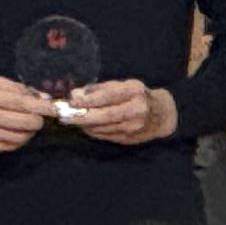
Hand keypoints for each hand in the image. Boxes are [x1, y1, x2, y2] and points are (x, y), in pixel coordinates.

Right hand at [0, 79, 52, 155]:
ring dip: (30, 131)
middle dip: (38, 120)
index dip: (42, 106)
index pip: (22, 102)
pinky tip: (16, 132)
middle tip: (39, 118)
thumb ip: (18, 89)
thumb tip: (43, 98)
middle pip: (25, 122)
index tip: (54, 108)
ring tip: (27, 124)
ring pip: (21, 136)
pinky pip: (13, 145)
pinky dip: (20, 139)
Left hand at [58, 77, 175, 145]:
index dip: (88, 100)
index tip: (71, 101)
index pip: (108, 97)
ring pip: (103, 128)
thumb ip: (99, 89)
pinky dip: (92, 131)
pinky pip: (105, 136)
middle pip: (104, 116)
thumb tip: (75, 94)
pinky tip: (84, 126)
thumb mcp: (122, 85)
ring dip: (84, 125)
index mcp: (134, 92)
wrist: (161, 114)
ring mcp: (134, 127)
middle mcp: (136, 110)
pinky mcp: (129, 139)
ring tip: (70, 120)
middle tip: (64, 116)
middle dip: (81, 116)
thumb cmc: (137, 95)